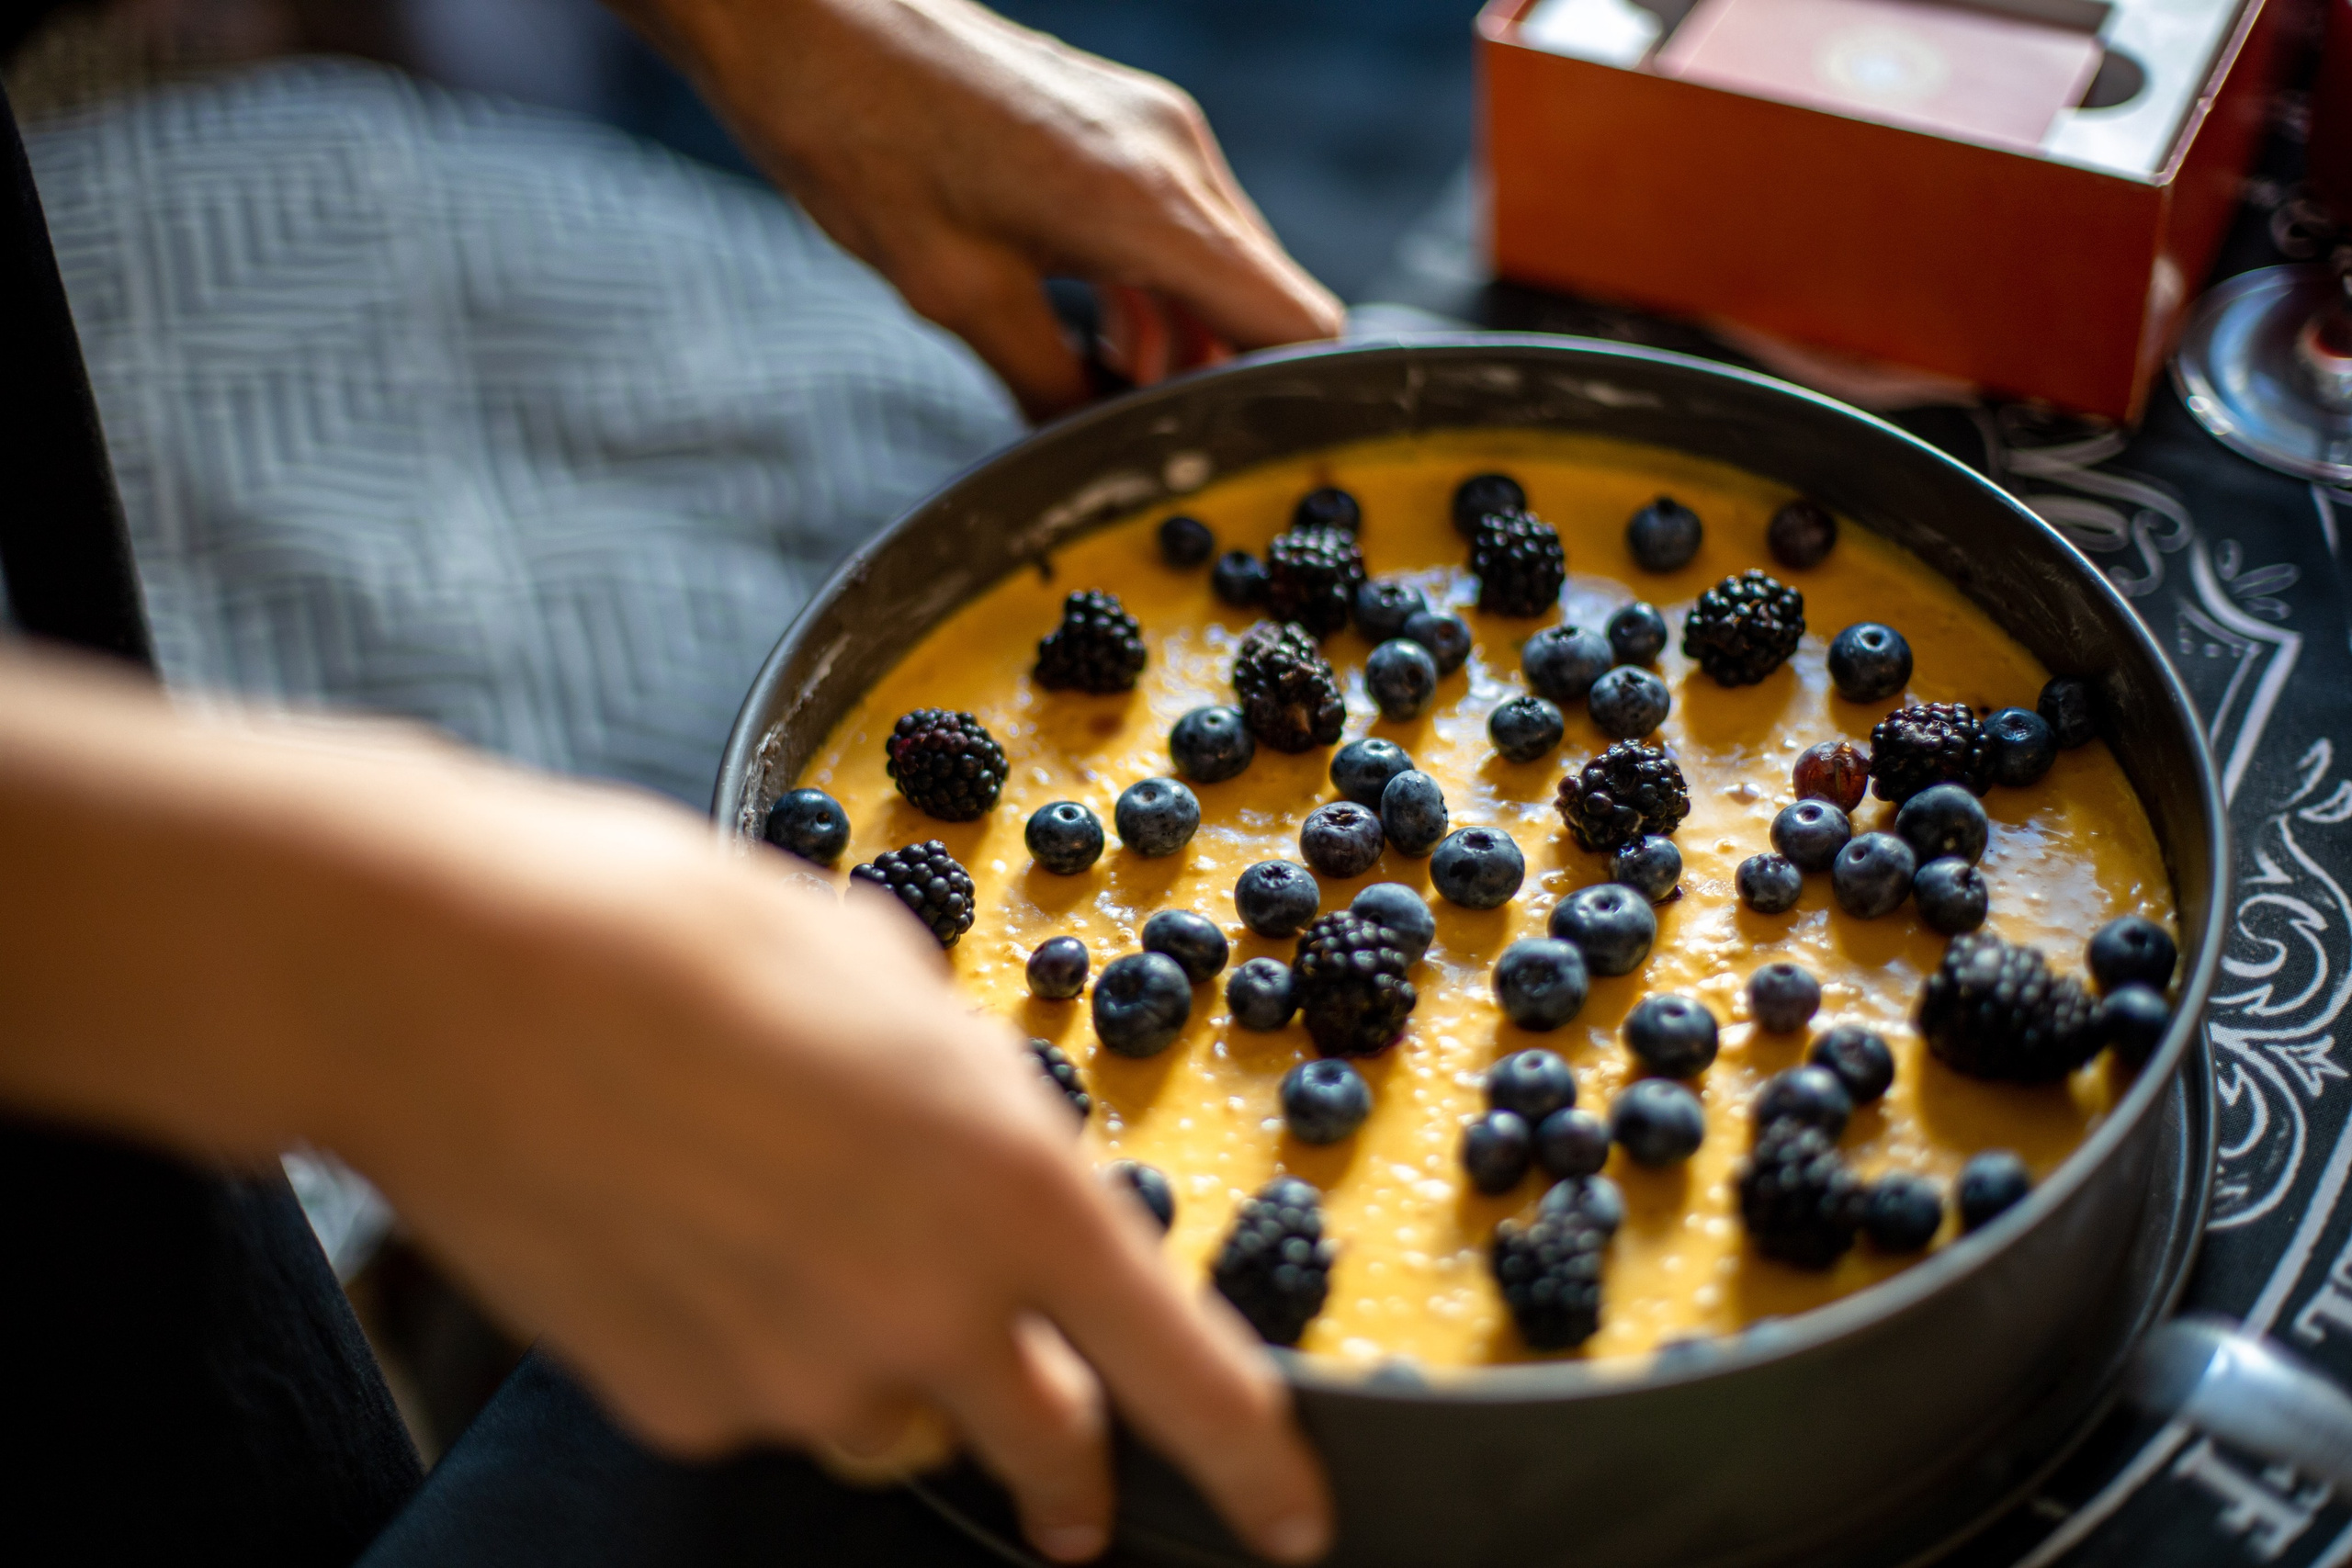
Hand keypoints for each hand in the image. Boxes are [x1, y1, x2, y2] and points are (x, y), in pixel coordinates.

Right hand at [0, 649, 1330, 1563]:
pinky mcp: (677, 1402)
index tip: (1287, 1517)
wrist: (458, 980)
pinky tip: (695, 1238)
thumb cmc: (683, 937)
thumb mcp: (896, 979)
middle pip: (1048, 1456)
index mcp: (1011, 1186)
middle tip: (1075, 1492)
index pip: (1183, 1373)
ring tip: (808, 1252)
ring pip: (893, 1426)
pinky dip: (759, 1350)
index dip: (1253, 1463)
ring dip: (896, 1378)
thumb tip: (994, 1157)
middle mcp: (923, 1308)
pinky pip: (761, 1403)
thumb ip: (979, 1100)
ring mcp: (794, 1376)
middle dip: (1072, 1479)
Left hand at [627, 0, 1343, 415]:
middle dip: (1222, 382)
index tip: (1252, 460)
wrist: (809, 19)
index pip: (1297, 324)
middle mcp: (1175, 157)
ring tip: (1105, 400)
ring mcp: (1154, 132)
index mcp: (1150, 205)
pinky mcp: (1122, 126)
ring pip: (1220, 268)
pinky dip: (1154, 295)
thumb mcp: (959, 296)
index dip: (1293, 405)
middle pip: (1266, 301)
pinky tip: (1092, 341)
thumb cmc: (864, 135)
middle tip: (1155, 448)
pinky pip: (1176, 230)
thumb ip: (1048, 388)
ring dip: (1183, 343)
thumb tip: (1091, 458)